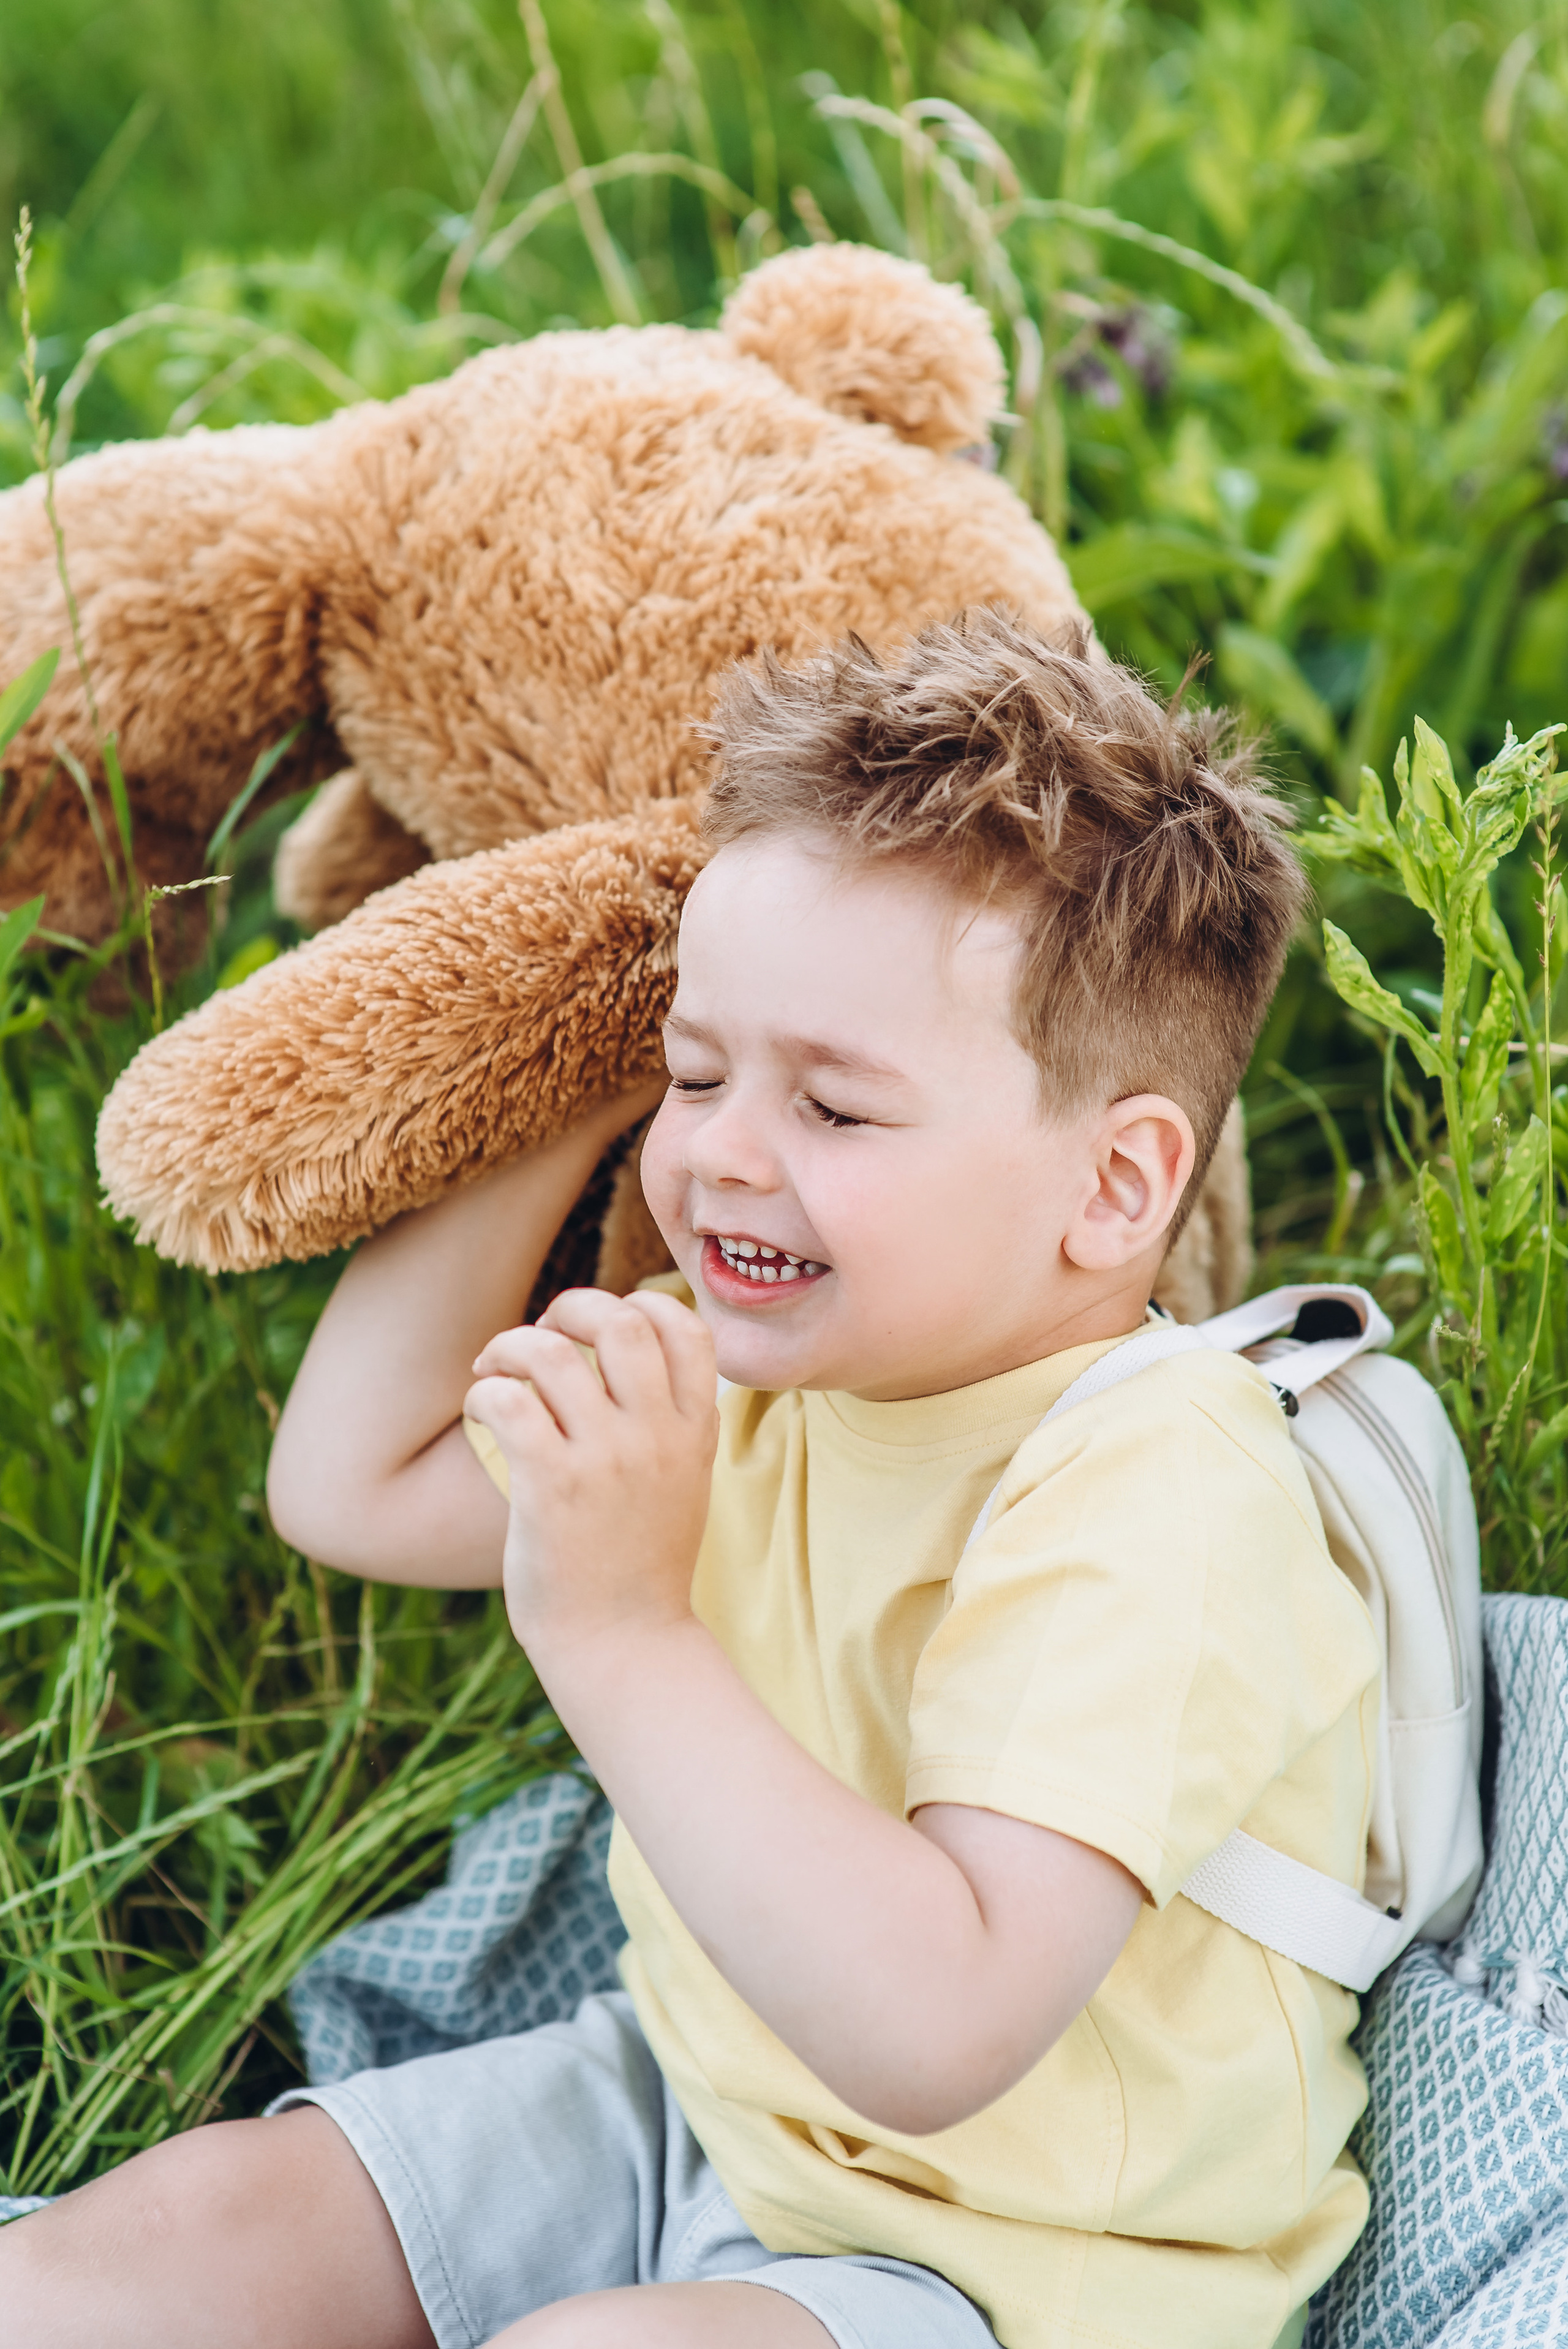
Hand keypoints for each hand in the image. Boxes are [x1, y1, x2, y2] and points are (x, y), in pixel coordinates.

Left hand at [464, 1287, 718, 1664]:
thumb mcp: (683, 1483)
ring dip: (511, 1345)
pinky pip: (509, 1401)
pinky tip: (483, 1410)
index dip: (642, 1304)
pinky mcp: (553, 1486)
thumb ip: (667, 1423)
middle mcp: (657, 1436)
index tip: (603, 1327)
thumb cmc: (639, 1566)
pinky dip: (485, 1391)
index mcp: (695, 1431)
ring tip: (495, 1368)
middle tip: (543, 1334)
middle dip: (572, 1307)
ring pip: (552, 1353)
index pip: (688, 1327)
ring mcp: (607, 1460)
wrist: (624, 1645)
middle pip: (621, 1320)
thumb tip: (624, 1354)